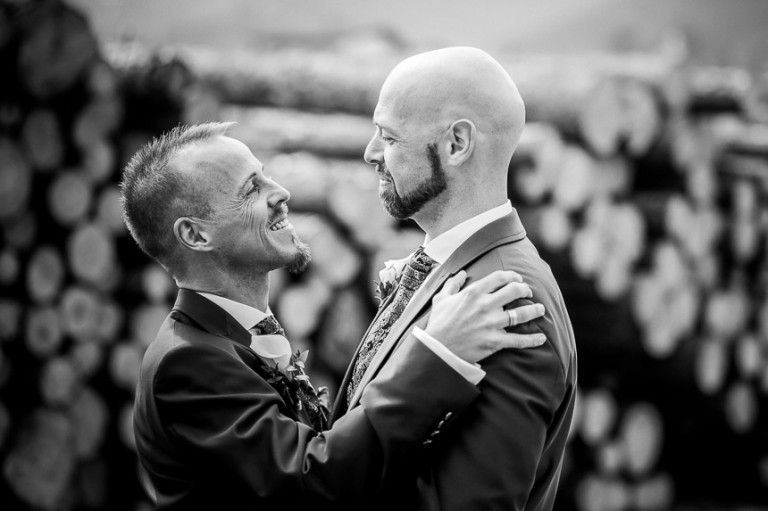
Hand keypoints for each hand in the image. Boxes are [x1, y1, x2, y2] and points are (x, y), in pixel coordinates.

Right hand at [424, 270, 546, 363]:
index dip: (512, 276)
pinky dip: (532, 339)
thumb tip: (462, 273)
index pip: (499, 277)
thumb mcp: (441, 299)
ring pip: (521, 313)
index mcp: (473, 293)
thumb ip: (453, 284)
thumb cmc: (438, 324)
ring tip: (540, 309)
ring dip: (534, 310)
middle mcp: (485, 305)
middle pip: (514, 291)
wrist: (437, 350)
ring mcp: (491, 324)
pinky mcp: (495, 342)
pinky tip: (542, 338)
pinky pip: (518, 340)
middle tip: (529, 292)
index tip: (517, 279)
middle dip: (525, 289)